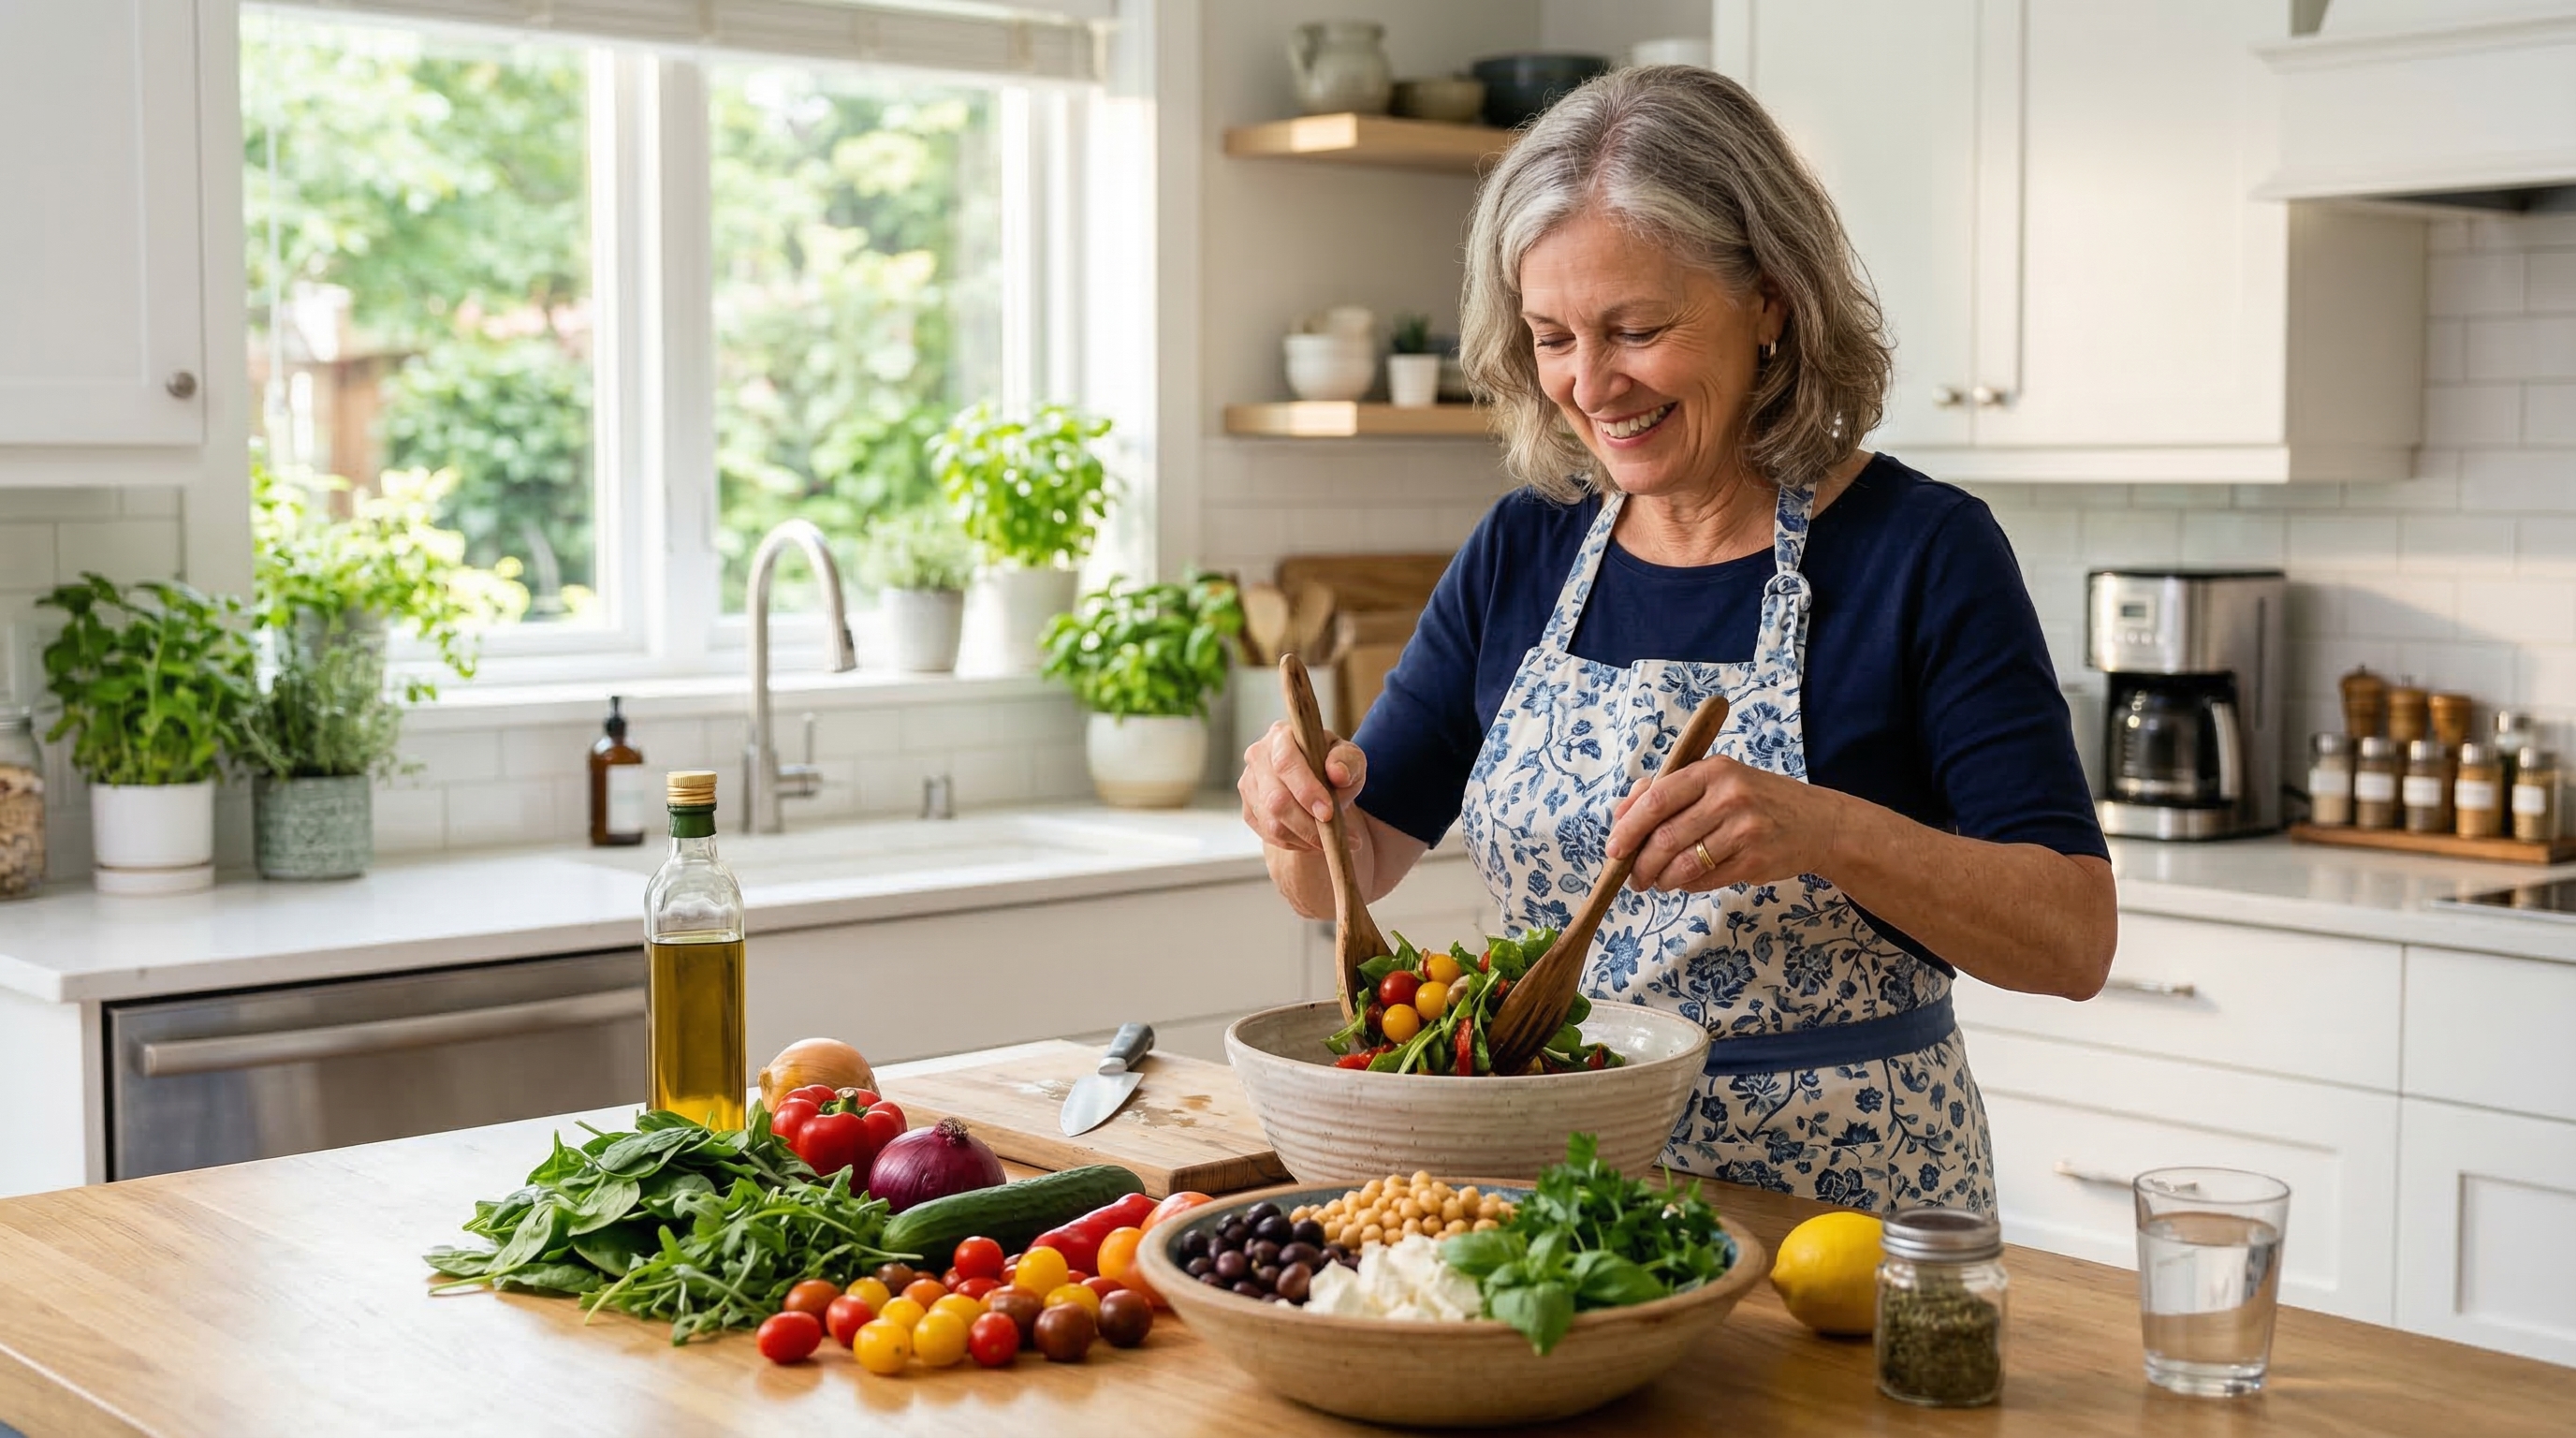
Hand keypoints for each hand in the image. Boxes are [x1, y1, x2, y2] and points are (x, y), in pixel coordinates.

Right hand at [1239, 721, 1366, 853]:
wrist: (1319, 780)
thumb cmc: (1334, 765)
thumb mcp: (1350, 758)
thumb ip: (1348, 761)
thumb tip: (1337, 772)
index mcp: (1282, 736)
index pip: (1286, 763)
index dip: (1306, 791)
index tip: (1327, 813)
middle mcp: (1258, 756)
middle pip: (1275, 799)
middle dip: (1306, 824)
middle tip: (1333, 837)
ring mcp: (1249, 783)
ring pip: (1271, 822)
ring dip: (1303, 837)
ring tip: (1328, 841)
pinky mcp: (1248, 808)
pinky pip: (1268, 834)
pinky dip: (1293, 843)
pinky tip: (1311, 839)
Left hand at [1608, 754, 1845, 892]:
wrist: (1818, 823)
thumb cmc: (1757, 800)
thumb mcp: (1717, 781)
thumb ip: (1667, 791)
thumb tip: (1620, 813)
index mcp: (1713, 771)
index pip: (1656, 799)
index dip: (1628, 828)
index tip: (1613, 849)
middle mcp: (1729, 796)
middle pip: (1665, 838)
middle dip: (1639, 864)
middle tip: (1632, 877)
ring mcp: (1744, 830)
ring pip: (1683, 865)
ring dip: (1661, 880)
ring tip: (1656, 882)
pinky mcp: (1755, 860)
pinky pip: (1706, 880)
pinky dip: (1688, 885)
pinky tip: (1686, 881)